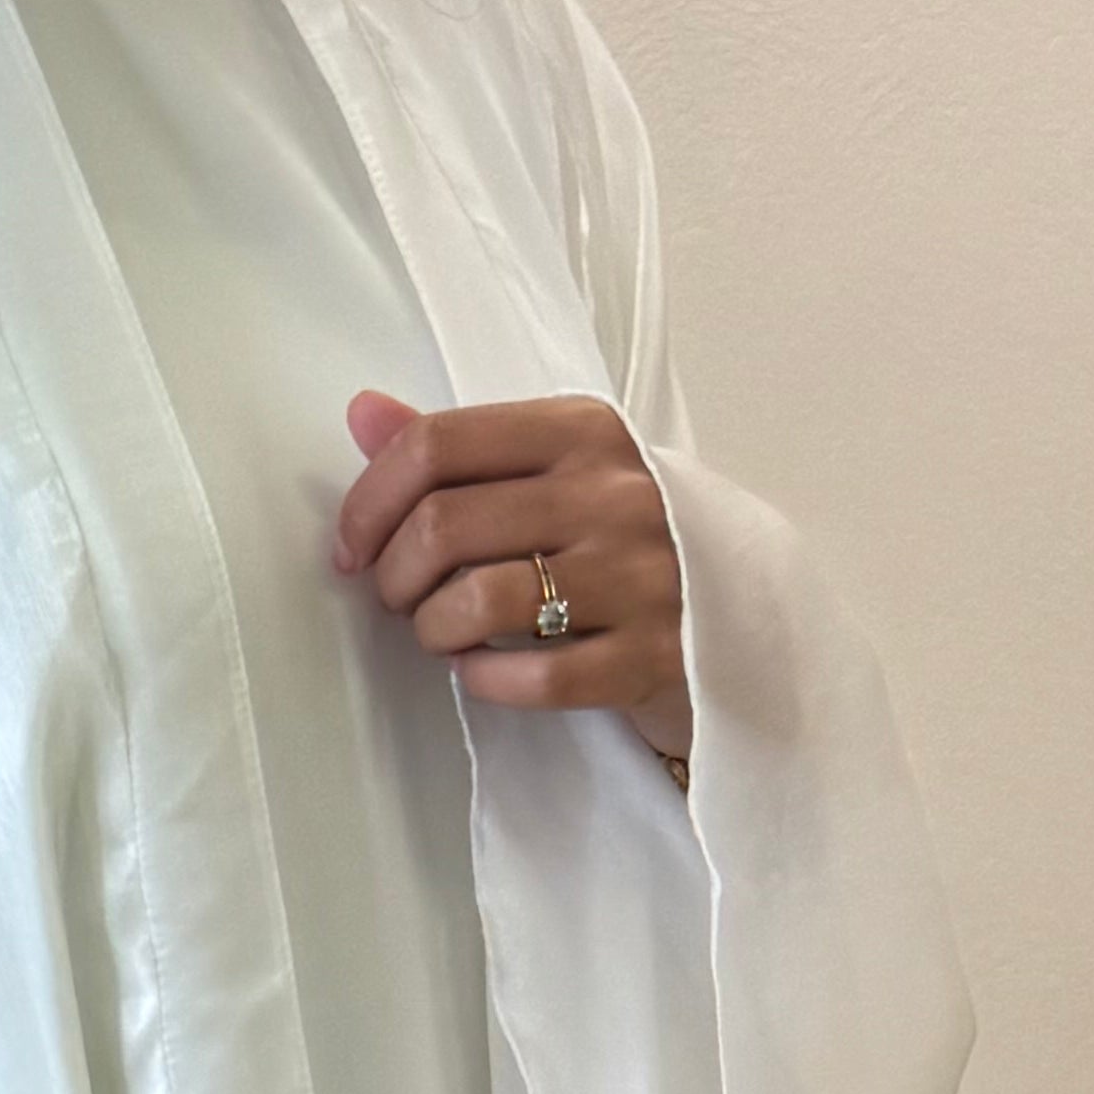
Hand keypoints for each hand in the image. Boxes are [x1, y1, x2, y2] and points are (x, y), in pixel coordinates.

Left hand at [333, 389, 694, 766]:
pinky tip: (481, 672)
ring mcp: (638, 578)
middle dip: (394, 575)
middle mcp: (613, 495)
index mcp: (582, 432)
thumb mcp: (555, 471)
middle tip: (398, 599)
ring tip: (441, 634)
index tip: (353, 547)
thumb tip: (362, 413)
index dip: (370, 501)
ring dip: (434, 628)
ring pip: (481, 600)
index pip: (439, 444)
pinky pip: (537, 677)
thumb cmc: (623, 539)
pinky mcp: (651, 658)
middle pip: (445, 525)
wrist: (740, 613)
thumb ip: (459, 447)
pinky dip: (486, 680)